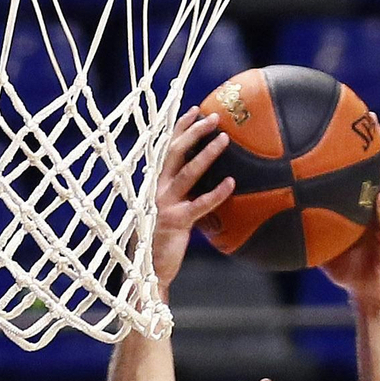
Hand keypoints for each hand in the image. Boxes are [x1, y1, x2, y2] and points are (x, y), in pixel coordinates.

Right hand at [152, 109, 233, 293]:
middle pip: (175, 152)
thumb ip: (180, 193)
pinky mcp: (176, 221)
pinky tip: (232, 184)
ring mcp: (164, 204)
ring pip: (188, 172)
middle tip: (214, 117)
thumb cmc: (160, 240)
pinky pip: (200, 204)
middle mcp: (156, 188)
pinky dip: (217, 193)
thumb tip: (203, 179)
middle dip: (194, 131)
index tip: (195, 110)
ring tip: (225, 139)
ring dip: (207, 153)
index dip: (180, 127)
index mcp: (154, 183)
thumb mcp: (168, 211)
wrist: (148, 270)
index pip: (166, 148)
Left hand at [319, 126, 379, 318]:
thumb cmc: (349, 273)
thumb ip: (306, 232)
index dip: (360, 149)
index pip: (364, 172)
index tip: (351, 123)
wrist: (372, 296)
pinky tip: (377, 196)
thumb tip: (274, 223)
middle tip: (370, 116)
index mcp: (366, 208)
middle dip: (377, 142)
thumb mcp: (322, 248)